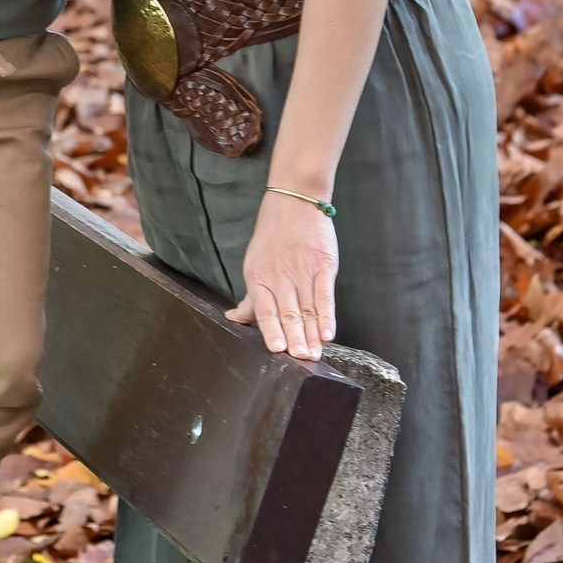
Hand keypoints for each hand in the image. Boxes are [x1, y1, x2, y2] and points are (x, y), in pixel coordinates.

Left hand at [225, 189, 337, 361]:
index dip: (271, 330)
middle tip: (301, 359)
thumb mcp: (254, 265)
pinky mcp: (323, 266)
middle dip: (295, 338)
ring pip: (307, 308)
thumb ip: (250, 299)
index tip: (277, 349)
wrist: (294, 202)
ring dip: (311, 333)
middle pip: (288, 313)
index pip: (265, 309)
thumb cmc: (271, 238)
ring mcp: (303, 271)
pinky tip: (328, 332)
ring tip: (315, 353)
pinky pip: (325, 295)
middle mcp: (280, 276)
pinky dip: (327, 315)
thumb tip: (233, 319)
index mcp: (259, 277)